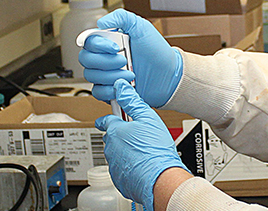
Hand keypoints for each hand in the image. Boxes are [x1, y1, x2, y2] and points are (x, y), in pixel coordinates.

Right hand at [79, 9, 182, 107]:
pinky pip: (97, 92)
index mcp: (108, 41)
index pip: (88, 41)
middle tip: (124, 60)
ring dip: (111, 76)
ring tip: (131, 74)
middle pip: (86, 59)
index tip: (115, 47)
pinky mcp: (110, 89)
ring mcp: (106, 74)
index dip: (98, 45)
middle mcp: (104, 57)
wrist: (168, 74)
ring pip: (91, 76)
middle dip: (106, 61)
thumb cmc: (156, 51)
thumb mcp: (141, 26)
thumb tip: (100, 22)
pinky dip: (109, 90)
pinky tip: (123, 85)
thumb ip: (121, 17)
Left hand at [96, 79, 189, 210]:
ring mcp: (114, 165)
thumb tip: (120, 87)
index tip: (113, 115)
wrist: (160, 179)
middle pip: (111, 137)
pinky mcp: (119, 179)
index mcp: (115, 131)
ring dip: (124, 151)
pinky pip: (121, 169)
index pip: (106, 120)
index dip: (111, 116)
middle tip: (136, 135)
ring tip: (142, 151)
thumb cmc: (156, 150)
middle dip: (120, 135)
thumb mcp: (147, 117)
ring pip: (116, 154)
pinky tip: (141, 164)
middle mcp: (110, 148)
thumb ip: (132, 101)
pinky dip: (129, 166)